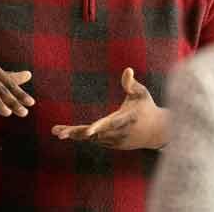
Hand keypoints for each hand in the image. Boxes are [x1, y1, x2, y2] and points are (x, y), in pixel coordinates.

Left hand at [52, 68, 167, 149]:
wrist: (157, 132)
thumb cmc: (147, 108)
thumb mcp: (142, 93)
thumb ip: (132, 84)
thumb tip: (127, 69)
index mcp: (126, 119)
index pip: (111, 124)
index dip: (99, 127)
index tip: (88, 131)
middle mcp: (119, 133)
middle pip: (95, 135)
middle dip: (77, 133)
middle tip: (59, 132)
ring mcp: (115, 141)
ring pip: (92, 139)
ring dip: (75, 135)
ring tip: (56, 131)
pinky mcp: (112, 145)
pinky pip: (94, 141)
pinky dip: (81, 137)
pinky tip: (67, 132)